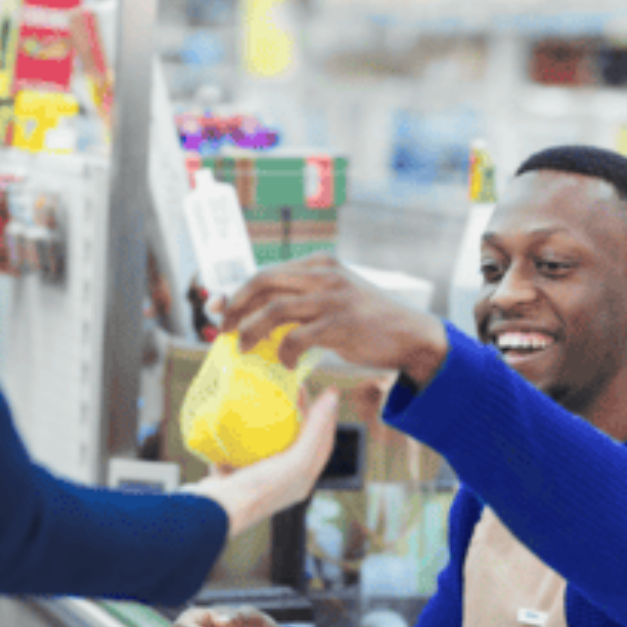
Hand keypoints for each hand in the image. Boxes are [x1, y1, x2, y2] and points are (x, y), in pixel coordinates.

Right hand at [184, 387, 339, 538]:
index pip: (322, 441)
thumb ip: (315, 431)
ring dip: (271, 417)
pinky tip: (239, 411)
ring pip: (268, 440)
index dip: (327, 415)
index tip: (326, 390)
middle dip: (300, 411)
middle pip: (296, 437)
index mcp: (301, 478)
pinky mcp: (233, 471)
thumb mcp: (295, 461)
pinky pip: (240, 445)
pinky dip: (242, 428)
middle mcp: (282, 478)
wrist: (214, 510)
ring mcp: (256, 474)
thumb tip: (332, 399)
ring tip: (269, 393)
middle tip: (295, 385)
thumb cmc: (258, 489)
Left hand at [219, 255, 448, 386]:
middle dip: (236, 306)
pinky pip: (296, 337)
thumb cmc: (366, 320)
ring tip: (245, 348)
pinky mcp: (340, 323)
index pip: (266, 271)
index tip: (217, 307)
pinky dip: (283, 352)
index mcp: (319, 264)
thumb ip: (302, 298)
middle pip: (263, 283)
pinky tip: (285, 363)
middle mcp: (323, 275)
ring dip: (251, 331)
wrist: (409, 333)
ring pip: (274, 309)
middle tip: (225, 330)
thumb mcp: (334, 297)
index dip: (237, 290)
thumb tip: (258, 312)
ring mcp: (332, 297)